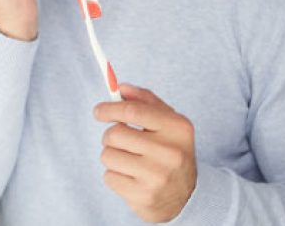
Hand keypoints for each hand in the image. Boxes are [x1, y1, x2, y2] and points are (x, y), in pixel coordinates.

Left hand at [93, 84, 196, 222]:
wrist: (185, 197)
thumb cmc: (170, 152)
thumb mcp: (168, 123)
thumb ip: (145, 101)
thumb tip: (121, 87)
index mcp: (178, 128)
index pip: (133, 111)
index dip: (110, 109)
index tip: (99, 111)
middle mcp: (170, 152)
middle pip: (115, 134)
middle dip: (110, 136)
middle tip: (119, 142)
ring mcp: (157, 176)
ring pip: (108, 155)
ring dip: (111, 156)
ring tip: (129, 161)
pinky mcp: (144, 196)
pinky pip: (109, 177)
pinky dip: (114, 176)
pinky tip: (131, 178)